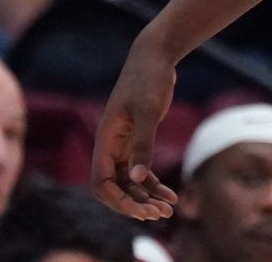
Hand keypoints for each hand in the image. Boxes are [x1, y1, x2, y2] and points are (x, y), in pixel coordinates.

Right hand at [91, 32, 180, 218]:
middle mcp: (111, 145)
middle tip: (160, 214)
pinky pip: (141, 170)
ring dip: (146, 197)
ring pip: (130, 181)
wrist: (155, 56)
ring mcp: (124, 143)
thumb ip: (142, 144)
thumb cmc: (148, 78)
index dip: (117, 200)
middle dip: (135, 203)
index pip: (100, 182)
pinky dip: (154, 184)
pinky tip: (171, 195)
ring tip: (168, 210)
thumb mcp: (147, 110)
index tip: (140, 209)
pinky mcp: (138, 139)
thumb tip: (136, 179)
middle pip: (115, 187)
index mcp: (105, 139)